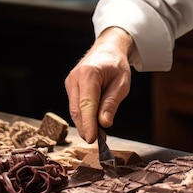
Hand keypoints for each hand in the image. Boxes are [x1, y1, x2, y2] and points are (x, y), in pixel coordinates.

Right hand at [64, 27, 134, 143]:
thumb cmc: (116, 65)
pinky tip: (94, 126)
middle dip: (86, 128)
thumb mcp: (122, 84)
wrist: (107, 49)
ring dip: (85, 125)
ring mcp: (70, 83)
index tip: (92, 140)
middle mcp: (75, 78)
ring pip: (75, 111)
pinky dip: (84, 118)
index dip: (88, 124)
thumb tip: (104, 124)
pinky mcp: (70, 88)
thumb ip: (112, 103)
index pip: (86, 104)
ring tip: (99, 136)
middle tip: (99, 142)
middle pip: (77, 110)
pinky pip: (76, 107)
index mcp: (88, 74)